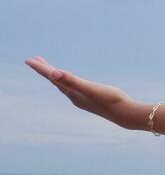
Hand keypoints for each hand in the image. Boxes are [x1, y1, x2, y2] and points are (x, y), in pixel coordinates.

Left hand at [25, 56, 145, 129]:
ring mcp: (83, 99)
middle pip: (55, 81)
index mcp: (72, 92)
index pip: (53, 77)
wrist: (125, 114)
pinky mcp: (92, 99)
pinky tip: (73, 84)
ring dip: (57, 77)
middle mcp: (74, 96)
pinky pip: (75, 89)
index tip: (29, 59)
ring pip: (65, 86)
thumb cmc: (110, 99)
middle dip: (45, 71)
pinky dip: (69, 83)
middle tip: (35, 60)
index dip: (41, 68)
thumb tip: (54, 73)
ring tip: (52, 71)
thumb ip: (72, 80)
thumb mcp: (90, 88)